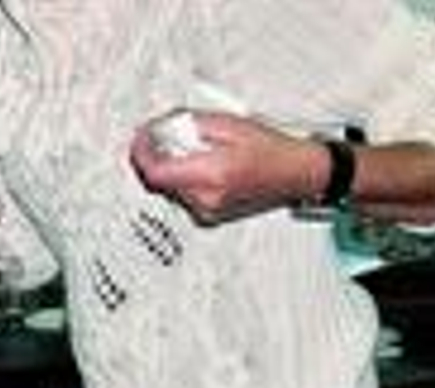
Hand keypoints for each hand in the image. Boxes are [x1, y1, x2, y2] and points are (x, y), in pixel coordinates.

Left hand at [129, 110, 321, 222]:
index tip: (140, 139)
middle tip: (170, 136)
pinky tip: (204, 165)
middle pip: (160, 180)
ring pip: (170, 187)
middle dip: (159, 155)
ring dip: (173, 167)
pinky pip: (183, 195)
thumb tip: (158, 129)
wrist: (294, 173)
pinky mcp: (209, 216)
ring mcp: (208, 211)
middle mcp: (207, 199)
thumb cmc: (270, 149)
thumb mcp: (226, 123)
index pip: (156, 172)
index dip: (141, 153)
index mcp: (211, 175)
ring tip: (196, 151)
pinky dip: (185, 178)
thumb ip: (186, 125)